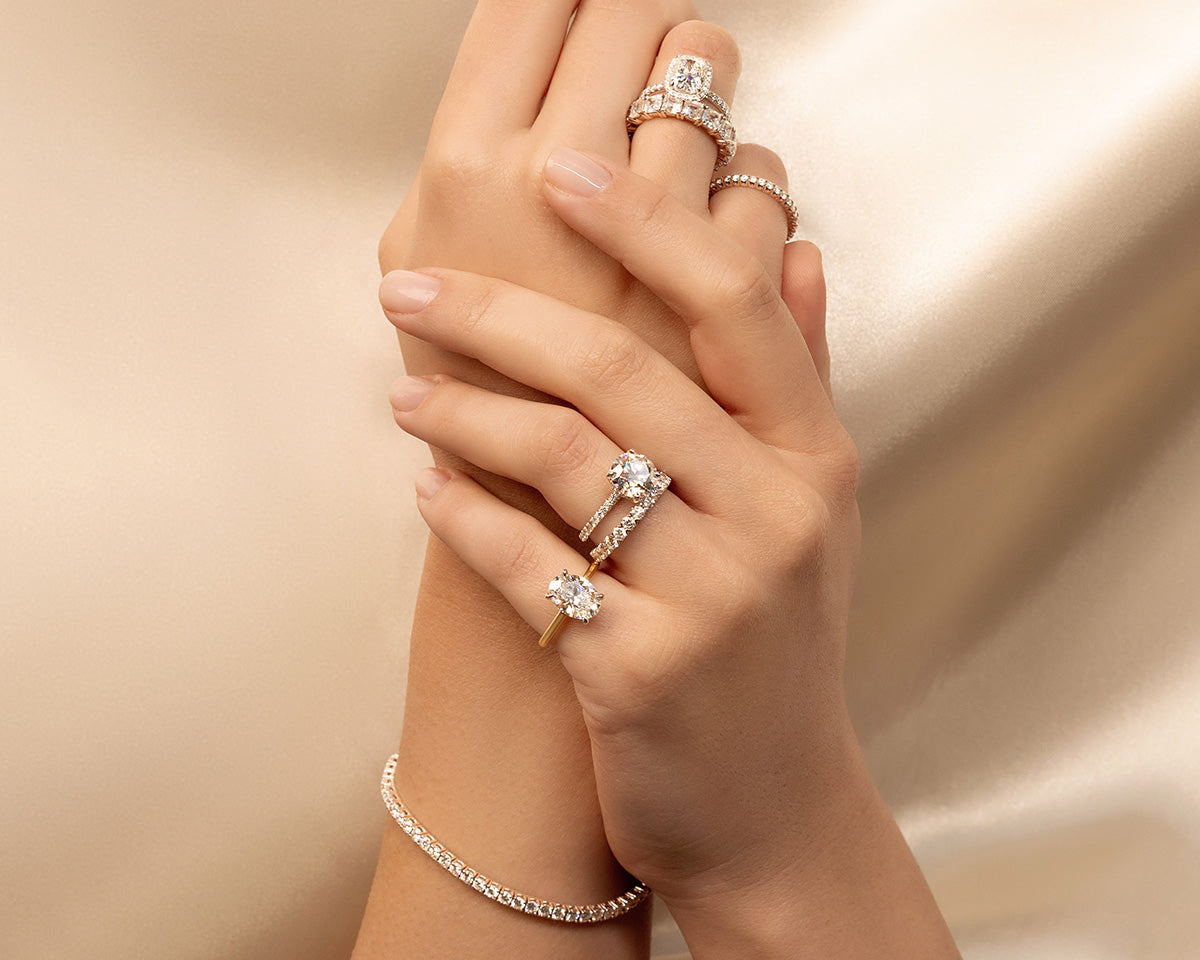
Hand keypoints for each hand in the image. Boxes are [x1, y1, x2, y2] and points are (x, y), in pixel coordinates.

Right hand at [378, 0, 828, 427]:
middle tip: (647, 36)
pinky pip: (761, 190)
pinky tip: (726, 227)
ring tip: (682, 137)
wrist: (555, 538)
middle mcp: (547, 189)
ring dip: (706, 96)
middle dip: (646, 14)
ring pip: (708, 92)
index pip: (525, 3)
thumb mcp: (435, 293)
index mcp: (462, 178)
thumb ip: (459, 183)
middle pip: (629, 12)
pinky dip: (752, 192)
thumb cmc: (485, 414)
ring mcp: (647, 231)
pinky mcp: (725, 297)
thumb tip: (527, 100)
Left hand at [380, 158, 858, 912]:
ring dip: (465, 417)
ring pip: (564, 461)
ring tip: (407, 398)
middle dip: (497, 314)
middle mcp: (775, 517)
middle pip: (621, 369)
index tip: (558, 171)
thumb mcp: (813, 513)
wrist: (773, 813)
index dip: (644, 223)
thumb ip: (801, 376)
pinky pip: (526, 567)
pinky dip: (461, 521)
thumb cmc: (775, 645)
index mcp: (814, 458)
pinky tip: (428, 495)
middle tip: (409, 287)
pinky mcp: (639, 676)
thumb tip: (793, 244)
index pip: (732, 304)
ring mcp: (711, 601)